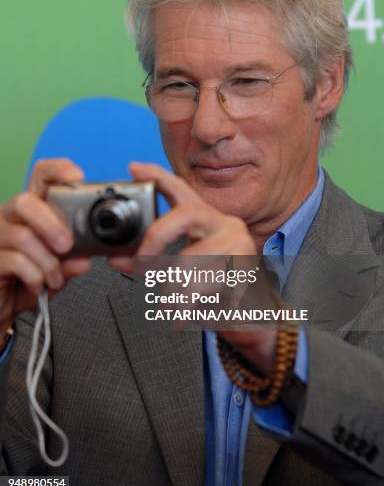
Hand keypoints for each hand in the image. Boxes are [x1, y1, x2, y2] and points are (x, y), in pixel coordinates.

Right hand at [0, 159, 91, 340]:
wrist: (4, 306)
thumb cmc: (27, 281)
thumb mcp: (57, 270)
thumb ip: (71, 262)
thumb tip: (84, 259)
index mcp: (31, 211)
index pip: (40, 177)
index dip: (58, 170)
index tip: (77, 178)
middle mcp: (9, 217)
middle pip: (25, 201)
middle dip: (51, 224)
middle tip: (66, 246)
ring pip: (22, 235)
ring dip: (47, 261)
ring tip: (55, 278)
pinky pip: (15, 261)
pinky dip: (35, 276)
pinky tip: (39, 284)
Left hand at [108, 162, 276, 373]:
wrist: (255, 318)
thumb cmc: (215, 291)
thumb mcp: (180, 271)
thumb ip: (151, 262)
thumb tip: (116, 258)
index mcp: (208, 221)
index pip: (182, 190)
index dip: (157, 176)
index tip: (134, 167)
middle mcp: (227, 226)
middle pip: (184, 214)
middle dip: (156, 238)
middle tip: (143, 265)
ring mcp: (240, 246)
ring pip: (189, 260)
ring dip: (174, 291)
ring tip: (175, 306)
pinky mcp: (246, 271)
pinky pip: (203, 287)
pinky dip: (190, 308)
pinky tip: (193, 314)